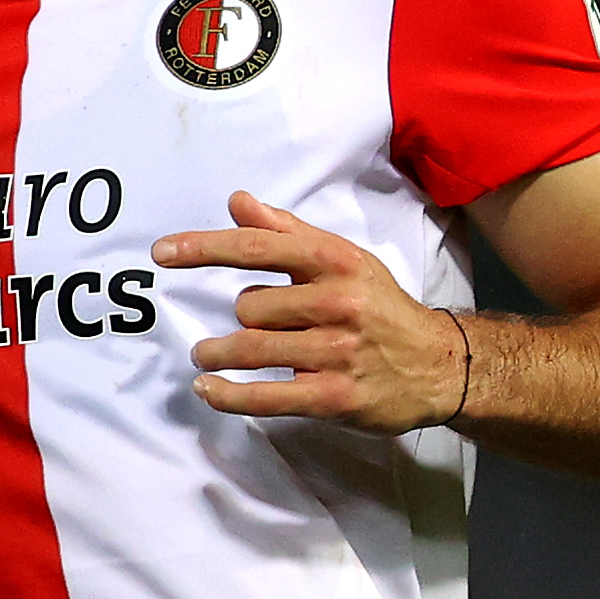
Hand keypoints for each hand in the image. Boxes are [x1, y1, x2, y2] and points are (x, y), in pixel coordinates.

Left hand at [164, 192, 470, 435]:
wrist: (437, 365)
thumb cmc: (380, 306)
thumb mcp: (341, 259)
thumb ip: (286, 232)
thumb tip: (237, 202)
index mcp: (334, 261)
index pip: (257, 247)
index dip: (205, 248)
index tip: (162, 252)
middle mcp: (336, 302)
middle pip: (249, 305)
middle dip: (242, 317)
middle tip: (255, 325)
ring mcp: (335, 351)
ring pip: (251, 347)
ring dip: (219, 354)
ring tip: (206, 356)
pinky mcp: (333, 396)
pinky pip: (265, 395)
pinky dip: (229, 395)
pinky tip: (209, 390)